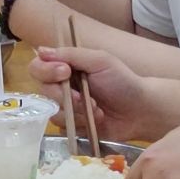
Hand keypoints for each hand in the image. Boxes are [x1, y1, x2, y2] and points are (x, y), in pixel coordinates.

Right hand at [30, 43, 160, 148]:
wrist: (141, 111)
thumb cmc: (123, 82)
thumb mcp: (100, 61)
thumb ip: (71, 54)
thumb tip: (41, 50)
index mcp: (65, 67)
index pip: (38, 67)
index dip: (46, 71)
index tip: (65, 72)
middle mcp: (62, 87)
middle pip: (43, 91)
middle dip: (66, 96)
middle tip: (84, 97)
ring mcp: (66, 108)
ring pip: (53, 112)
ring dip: (76, 112)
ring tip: (97, 110)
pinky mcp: (73, 127)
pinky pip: (64, 128)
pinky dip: (81, 124)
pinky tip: (97, 120)